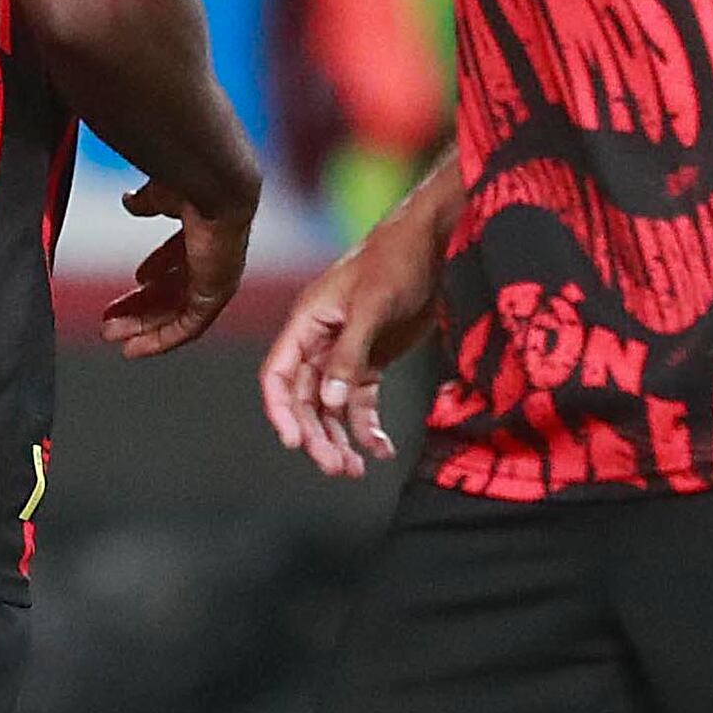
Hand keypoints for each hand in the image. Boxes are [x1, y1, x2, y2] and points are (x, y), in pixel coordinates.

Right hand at [104, 177, 253, 357]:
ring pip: (175, 314)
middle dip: (140, 307)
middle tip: (111, 319)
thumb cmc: (195, 182)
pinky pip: (187, 328)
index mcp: (204, 233)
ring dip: (143, 327)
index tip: (134, 280)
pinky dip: (160, 340)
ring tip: (112, 334)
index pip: (179, 260)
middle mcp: (213, 259)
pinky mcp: (214, 296)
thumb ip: (147, 202)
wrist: (215, 187)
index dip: (155, 270)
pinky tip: (135, 347)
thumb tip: (131, 202)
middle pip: (173, 292)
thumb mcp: (162, 195)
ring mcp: (215, 280)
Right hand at [254, 195, 446, 473]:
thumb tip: (331, 402)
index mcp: (307, 323)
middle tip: (337, 467)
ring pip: (331, 407)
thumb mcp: (372, 305)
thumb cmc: (396, 261)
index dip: (281, 411)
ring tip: (354, 470)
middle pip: (305, 400)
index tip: (295, 443)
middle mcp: (320, 341)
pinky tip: (380, 450)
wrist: (435, 243)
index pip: (277, 374)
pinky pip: (361, 402)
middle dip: (316, 435)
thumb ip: (350, 354)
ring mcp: (345, 353)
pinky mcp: (371, 360)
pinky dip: (368, 427)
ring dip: (340, 439)